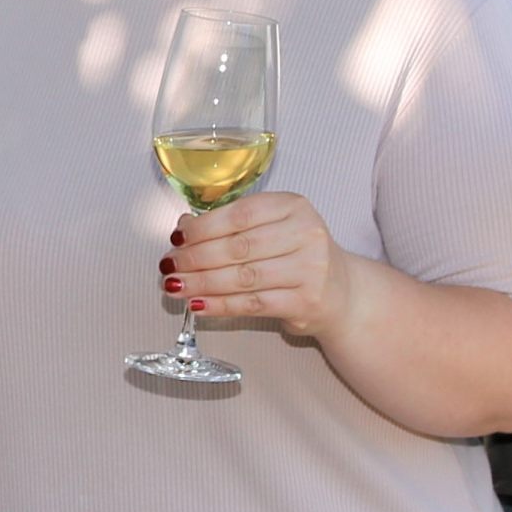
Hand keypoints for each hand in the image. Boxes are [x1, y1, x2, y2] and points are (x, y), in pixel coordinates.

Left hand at [162, 193, 348, 340]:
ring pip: (243, 277)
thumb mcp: (273, 228)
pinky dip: (220, 305)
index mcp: (293, 206)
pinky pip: (253, 304)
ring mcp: (310, 269)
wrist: (342, 293)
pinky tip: (198, 304)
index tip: (177, 238)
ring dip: (202, 283)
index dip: (203, 227)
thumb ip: (232, 225)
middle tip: (169, 264)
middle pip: (239, 246)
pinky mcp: (306, 301)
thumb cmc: (297, 256)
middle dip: (196, 257)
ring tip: (175, 285)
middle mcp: (306, 234)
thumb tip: (183, 228)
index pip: (240, 214)